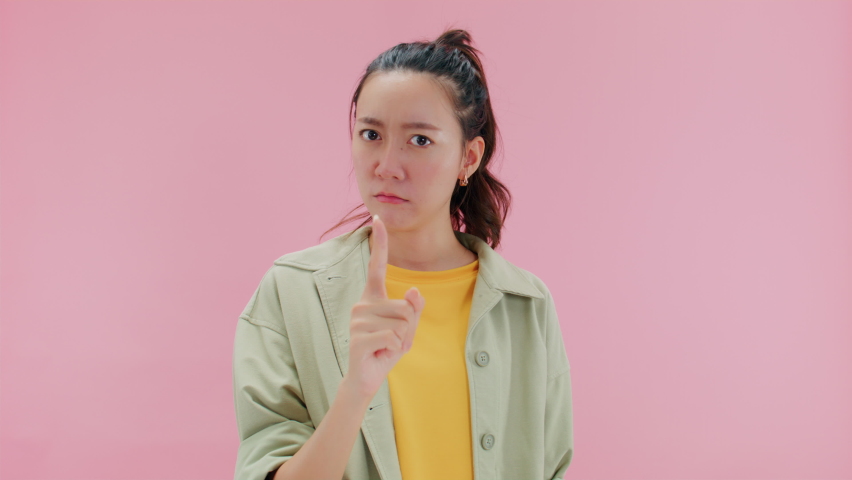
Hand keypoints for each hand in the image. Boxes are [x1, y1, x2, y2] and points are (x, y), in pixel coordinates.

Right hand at [343, 214, 424, 399]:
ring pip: (402, 323)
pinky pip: (393, 337)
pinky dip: (395, 349)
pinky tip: (380, 354)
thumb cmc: (387, 348)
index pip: (376, 265)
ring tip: (386, 347)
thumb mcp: (408, 328)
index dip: (379, 242)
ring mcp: (358, 320)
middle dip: (409, 328)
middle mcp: (362, 304)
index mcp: (372, 296)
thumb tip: (413, 290)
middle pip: (406, 307)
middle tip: (393, 340)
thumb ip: (414, 309)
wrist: (367, 378)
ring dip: (402, 340)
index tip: (378, 218)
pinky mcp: (358, 338)